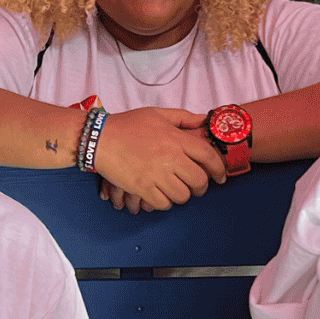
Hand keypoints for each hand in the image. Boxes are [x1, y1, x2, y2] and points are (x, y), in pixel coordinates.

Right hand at [91, 108, 225, 210]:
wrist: (99, 138)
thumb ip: (183, 118)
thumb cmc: (127, 125)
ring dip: (182, 195)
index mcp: (176, 138)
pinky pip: (164, 204)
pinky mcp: (143, 188)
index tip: (220, 176)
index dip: (218, 168)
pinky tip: (160, 194)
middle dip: (201, 187)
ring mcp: (156, 175)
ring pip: (182, 195)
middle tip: (196, 187)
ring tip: (175, 189)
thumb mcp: (157, 114)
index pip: (208, 156)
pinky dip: (164, 202)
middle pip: (199, 180)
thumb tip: (204, 120)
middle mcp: (170, 157)